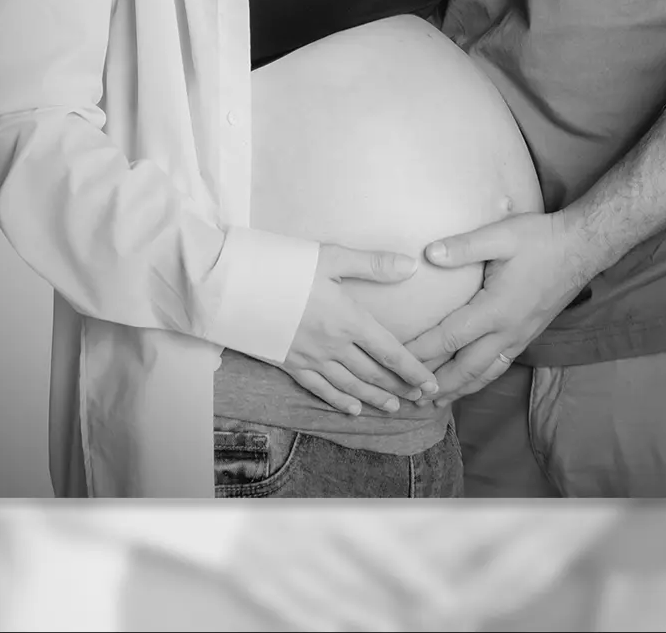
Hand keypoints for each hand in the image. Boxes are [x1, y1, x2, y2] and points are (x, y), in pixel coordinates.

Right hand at [279, 243, 440, 415]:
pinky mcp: (289, 363)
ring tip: (393, 407)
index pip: (390, 351)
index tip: (431, 384)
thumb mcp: (331, 256)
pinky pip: (319, 389)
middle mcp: (333, 344)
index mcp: (348, 319)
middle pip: (373, 372)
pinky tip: (352, 409)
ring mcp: (310, 358)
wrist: (235, 286)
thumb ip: (372, 264)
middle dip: (399, 387)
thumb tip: (411, 266)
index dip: (413, 370)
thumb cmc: (284, 265)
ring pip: (350, 385)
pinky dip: (339, 401)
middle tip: (419, 398)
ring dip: (374, 397)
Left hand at [405, 213, 581, 407]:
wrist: (581, 247)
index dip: (420, 352)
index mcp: (495, 309)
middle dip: (435, 385)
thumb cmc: (540, 239)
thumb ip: (464, 246)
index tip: (396, 361)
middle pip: (464, 369)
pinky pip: (498, 366)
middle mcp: (507, 331)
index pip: (448, 338)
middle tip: (408, 398)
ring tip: (433, 402)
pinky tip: (468, 383)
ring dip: (456, 390)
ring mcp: (519, 337)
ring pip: (483, 374)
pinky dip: (478, 380)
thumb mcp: (501, 235)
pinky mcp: (527, 335)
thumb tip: (429, 254)